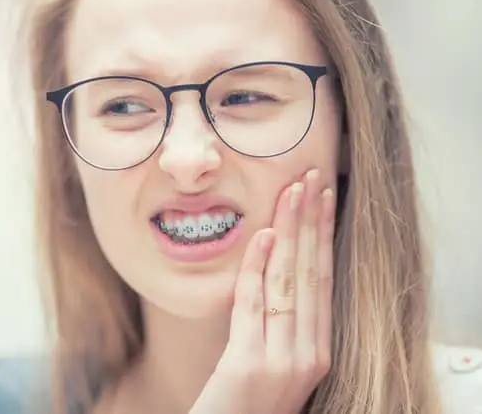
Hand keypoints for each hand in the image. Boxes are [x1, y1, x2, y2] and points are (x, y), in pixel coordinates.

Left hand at [189, 169, 335, 413]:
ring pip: (289, 283)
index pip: (324, 280)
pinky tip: (264, 235)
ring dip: (290, 232)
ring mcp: (282, 362)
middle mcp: (309, 355)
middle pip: (312, 274)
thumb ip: (278, 322)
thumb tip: (273, 263)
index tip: (323, 197)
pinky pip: (254, 305)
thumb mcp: (272, 359)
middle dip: (312, 222)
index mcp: (318, 351)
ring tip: (292, 192)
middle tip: (311, 178)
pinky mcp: (249, 366)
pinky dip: (258, 268)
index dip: (324, 236)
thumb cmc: (245, 402)